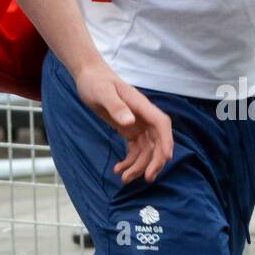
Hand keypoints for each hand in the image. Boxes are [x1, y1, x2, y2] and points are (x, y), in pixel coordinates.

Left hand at [74, 60, 172, 183]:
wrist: (88, 76)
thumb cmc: (95, 81)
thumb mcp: (102, 92)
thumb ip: (116, 106)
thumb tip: (130, 122)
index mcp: (141, 105)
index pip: (161, 124)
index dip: (166, 141)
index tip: (165, 159)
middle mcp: (142, 116)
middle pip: (157, 141)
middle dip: (154, 161)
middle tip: (147, 179)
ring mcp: (136, 123)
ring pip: (146, 149)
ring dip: (138, 165)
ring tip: (123, 178)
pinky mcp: (128, 129)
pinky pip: (135, 149)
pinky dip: (129, 161)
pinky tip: (118, 169)